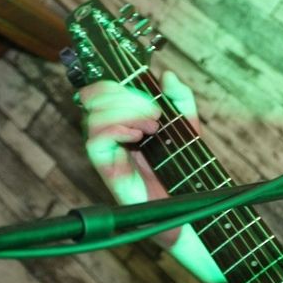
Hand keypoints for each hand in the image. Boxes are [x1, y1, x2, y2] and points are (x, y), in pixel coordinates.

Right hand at [79, 71, 198, 247]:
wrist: (189, 206)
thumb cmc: (185, 169)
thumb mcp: (189, 127)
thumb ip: (181, 100)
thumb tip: (168, 76)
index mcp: (126, 121)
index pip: (101, 93)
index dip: (113, 84)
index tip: (146, 92)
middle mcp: (112, 135)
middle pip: (94, 100)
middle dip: (124, 96)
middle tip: (155, 112)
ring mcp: (109, 152)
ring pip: (93, 118)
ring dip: (124, 113)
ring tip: (152, 127)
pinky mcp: (109, 169)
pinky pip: (95, 143)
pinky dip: (115, 131)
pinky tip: (138, 137)